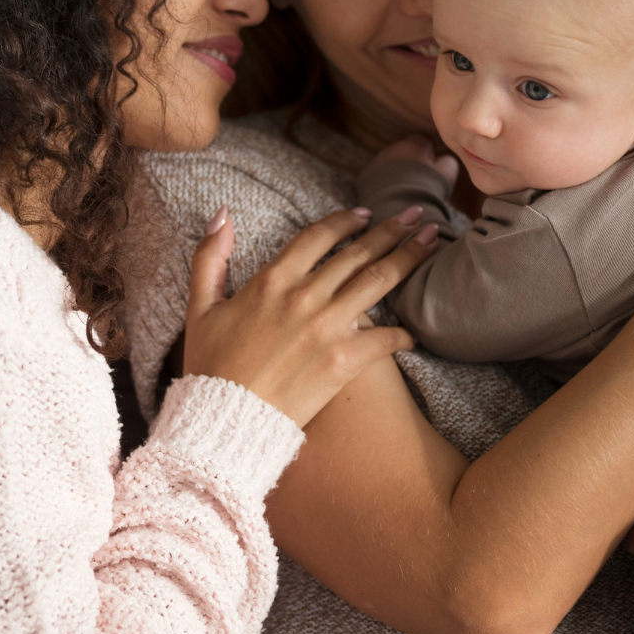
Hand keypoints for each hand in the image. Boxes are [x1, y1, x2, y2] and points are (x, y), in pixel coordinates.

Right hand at [183, 205, 438, 426]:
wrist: (223, 420)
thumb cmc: (210, 366)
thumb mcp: (200, 307)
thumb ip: (210, 257)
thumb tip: (223, 214)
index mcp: (272, 280)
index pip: (318, 236)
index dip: (346, 221)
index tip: (367, 213)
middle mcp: (304, 296)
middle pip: (358, 253)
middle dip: (392, 230)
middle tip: (419, 216)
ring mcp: (326, 327)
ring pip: (377, 282)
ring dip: (408, 258)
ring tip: (433, 243)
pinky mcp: (342, 362)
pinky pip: (384, 340)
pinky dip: (402, 334)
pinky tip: (414, 332)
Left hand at [368, 134, 459, 186]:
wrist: (399, 208)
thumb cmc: (427, 189)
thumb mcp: (447, 174)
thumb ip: (448, 161)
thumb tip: (444, 159)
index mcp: (415, 143)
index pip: (424, 141)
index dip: (430, 155)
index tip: (432, 170)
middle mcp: (393, 147)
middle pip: (405, 151)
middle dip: (411, 163)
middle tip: (419, 182)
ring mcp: (377, 160)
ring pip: (390, 163)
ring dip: (396, 173)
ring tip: (404, 190)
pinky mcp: (366, 176)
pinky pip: (377, 175)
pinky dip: (383, 182)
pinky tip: (391, 195)